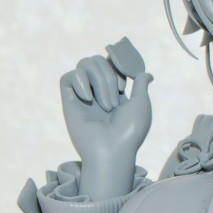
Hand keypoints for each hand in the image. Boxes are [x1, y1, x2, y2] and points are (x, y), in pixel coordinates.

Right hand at [60, 40, 152, 199]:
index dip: (117, 62)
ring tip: (106, 105)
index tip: (126, 80)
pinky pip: (67, 77)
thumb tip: (145, 73)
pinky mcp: (69, 102)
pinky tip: (88, 99)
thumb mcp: (141, 105)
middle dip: (110, 76)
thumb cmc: (129, 133)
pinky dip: (79, 81)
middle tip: (115, 102)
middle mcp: (96, 92)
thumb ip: (141, 85)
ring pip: (84, 63)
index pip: (109, 63)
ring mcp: (82, 96)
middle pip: (97, 60)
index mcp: (113, 92)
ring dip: (99, 80)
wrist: (112, 152)